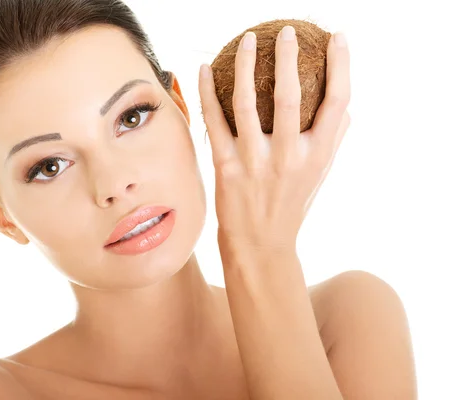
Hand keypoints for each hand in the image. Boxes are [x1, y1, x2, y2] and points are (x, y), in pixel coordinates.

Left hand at [199, 27, 350, 249]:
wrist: (260, 244)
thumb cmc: (291, 205)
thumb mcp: (319, 176)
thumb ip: (332, 140)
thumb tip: (343, 106)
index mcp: (317, 155)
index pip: (337, 103)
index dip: (341, 66)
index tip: (337, 37)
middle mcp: (288, 157)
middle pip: (290, 97)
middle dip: (288, 58)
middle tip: (285, 32)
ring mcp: (254, 162)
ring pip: (247, 103)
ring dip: (245, 66)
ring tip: (246, 41)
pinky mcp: (225, 167)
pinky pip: (214, 121)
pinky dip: (207, 92)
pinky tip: (204, 70)